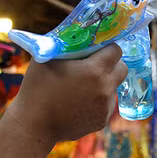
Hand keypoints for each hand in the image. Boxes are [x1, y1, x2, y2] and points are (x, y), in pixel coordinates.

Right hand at [9, 45, 127, 143]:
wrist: (34, 125)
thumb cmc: (37, 87)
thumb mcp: (47, 57)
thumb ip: (66, 45)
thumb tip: (76, 33)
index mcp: (94, 70)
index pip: (116, 51)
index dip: (107, 48)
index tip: (97, 49)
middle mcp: (105, 89)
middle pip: (122, 69)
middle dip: (112, 64)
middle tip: (95, 65)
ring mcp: (105, 107)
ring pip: (113, 88)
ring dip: (103, 84)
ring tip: (80, 87)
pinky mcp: (102, 121)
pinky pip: (105, 105)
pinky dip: (97, 101)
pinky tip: (78, 103)